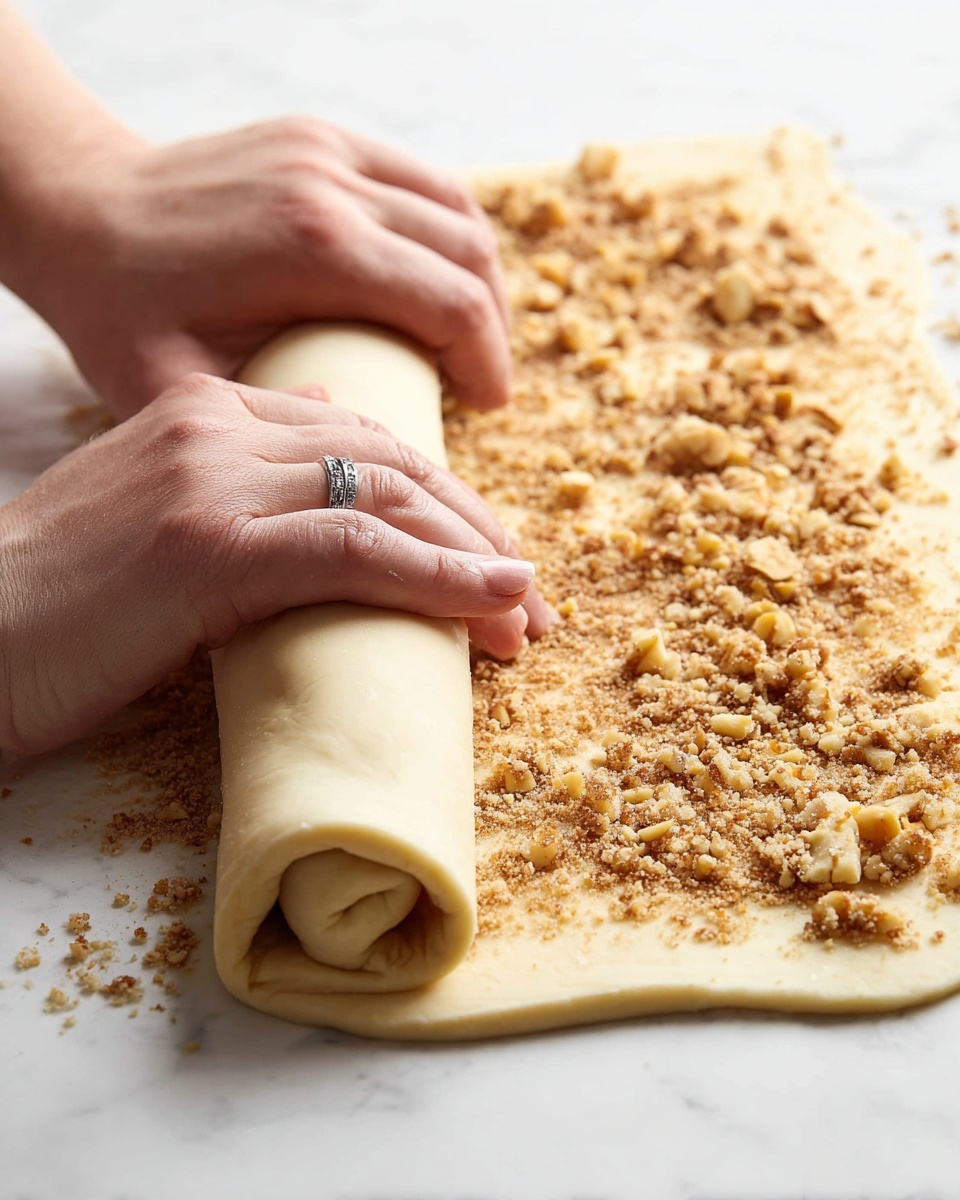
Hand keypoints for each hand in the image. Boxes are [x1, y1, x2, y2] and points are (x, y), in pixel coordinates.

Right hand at [0, 374, 546, 756]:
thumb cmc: (58, 605)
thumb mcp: (161, 523)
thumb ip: (243, 487)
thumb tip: (335, 470)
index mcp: (207, 412)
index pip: (359, 439)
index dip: (439, 499)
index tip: (489, 561)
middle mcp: (215, 426)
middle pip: (387, 461)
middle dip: (473, 528)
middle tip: (529, 595)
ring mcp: (210, 478)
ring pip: (384, 499)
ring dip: (471, 560)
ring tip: (525, 615)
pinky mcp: (205, 543)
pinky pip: (354, 550)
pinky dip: (437, 578)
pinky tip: (490, 606)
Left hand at [8, 117, 510, 418]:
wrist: (76, 214)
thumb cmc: (120, 312)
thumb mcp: (180, 388)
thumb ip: (271, 424)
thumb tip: (367, 446)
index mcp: (311, 247)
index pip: (453, 303)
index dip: (487, 362)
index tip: (487, 408)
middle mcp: (330, 183)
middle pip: (469, 255)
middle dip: (493, 327)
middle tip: (482, 385)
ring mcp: (327, 149)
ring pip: (457, 210)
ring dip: (480, 277)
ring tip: (469, 338)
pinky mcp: (320, 136)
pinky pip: (421, 179)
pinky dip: (447, 231)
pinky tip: (437, 278)